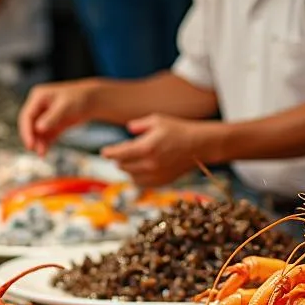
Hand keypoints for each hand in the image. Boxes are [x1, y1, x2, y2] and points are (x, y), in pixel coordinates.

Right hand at [18, 79, 99, 154]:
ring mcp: (45, 116)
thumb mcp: (65, 107)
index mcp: (39, 97)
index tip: (30, 144)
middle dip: (31, 138)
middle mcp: (39, 106)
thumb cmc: (79, 98)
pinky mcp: (52, 124)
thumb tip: (38, 129)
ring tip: (41, 153)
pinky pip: (45, 136)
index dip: (26, 131)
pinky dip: (45, 143)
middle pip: (29, 125)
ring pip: (37, 132)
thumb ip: (51, 118)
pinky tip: (45, 151)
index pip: (27, 116)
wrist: (93, 100)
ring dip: (38, 143)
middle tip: (34, 150)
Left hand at [100, 115, 226, 186]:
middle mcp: (149, 164)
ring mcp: (156, 175)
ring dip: (128, 169)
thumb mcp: (157, 120)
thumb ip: (139, 125)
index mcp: (146, 147)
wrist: (200, 145)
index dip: (109, 153)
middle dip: (119, 159)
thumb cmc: (179, 129)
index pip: (119, 154)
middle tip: (120, 153)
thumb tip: (128, 129)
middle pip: (123, 166)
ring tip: (129, 161)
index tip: (104, 152)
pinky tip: (139, 170)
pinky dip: (138, 177)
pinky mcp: (163, 181)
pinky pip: (143, 183)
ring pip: (131, 176)